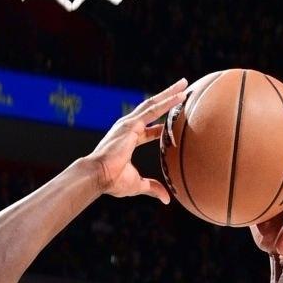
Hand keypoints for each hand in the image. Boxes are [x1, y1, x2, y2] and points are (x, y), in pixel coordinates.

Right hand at [88, 80, 186, 202]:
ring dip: (170, 93)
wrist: (98, 176)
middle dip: (166, 98)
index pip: (147, 130)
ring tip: (184, 84)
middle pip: (151, 109)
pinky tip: (180, 95)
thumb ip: (152, 188)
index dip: (160, 127)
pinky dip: (168, 101)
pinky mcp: (132, 123)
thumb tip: (166, 199)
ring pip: (154, 103)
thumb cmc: (112, 181)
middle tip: (181, 89)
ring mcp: (130, 123)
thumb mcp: (137, 184)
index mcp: (128, 140)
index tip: (170, 123)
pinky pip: (154, 109)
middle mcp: (128, 127)